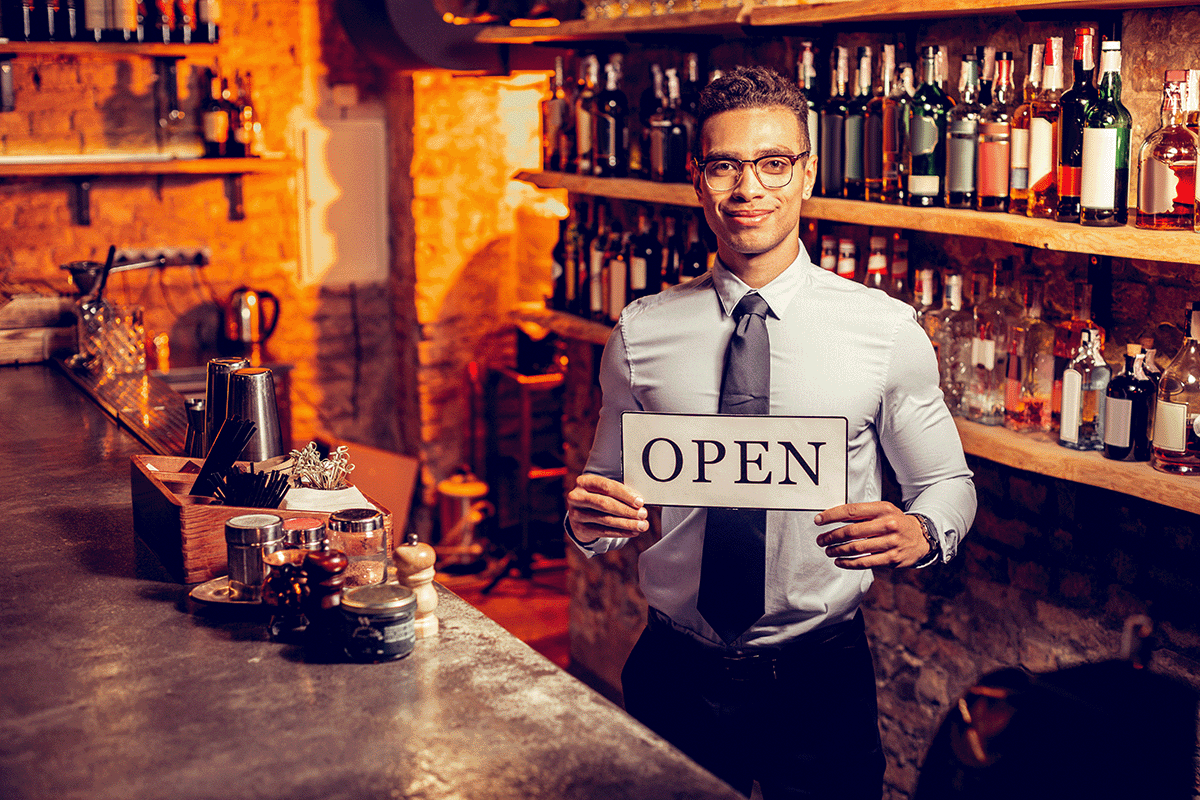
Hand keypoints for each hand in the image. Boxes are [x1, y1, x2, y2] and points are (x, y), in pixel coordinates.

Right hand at [567, 473, 649, 543]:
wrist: (579, 514)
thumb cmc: (597, 498)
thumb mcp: (604, 491)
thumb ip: (619, 493)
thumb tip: (639, 502)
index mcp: (584, 482)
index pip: (607, 487)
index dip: (625, 495)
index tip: (639, 502)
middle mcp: (577, 497)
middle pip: (605, 504)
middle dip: (627, 510)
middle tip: (642, 514)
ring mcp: (576, 514)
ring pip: (606, 519)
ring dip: (627, 523)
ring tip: (641, 525)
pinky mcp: (580, 529)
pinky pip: (603, 532)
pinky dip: (620, 532)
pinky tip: (632, 532)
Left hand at [813, 501, 930, 569]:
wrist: (921, 537)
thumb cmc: (896, 523)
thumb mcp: (883, 511)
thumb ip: (862, 513)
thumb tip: (833, 517)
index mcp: (883, 509)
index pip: (852, 511)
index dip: (832, 516)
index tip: (819, 520)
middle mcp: (888, 524)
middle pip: (852, 531)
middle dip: (831, 536)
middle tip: (821, 539)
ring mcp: (891, 542)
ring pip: (856, 548)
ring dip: (837, 550)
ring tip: (828, 550)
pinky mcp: (892, 558)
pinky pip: (865, 562)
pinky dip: (849, 563)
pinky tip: (839, 561)